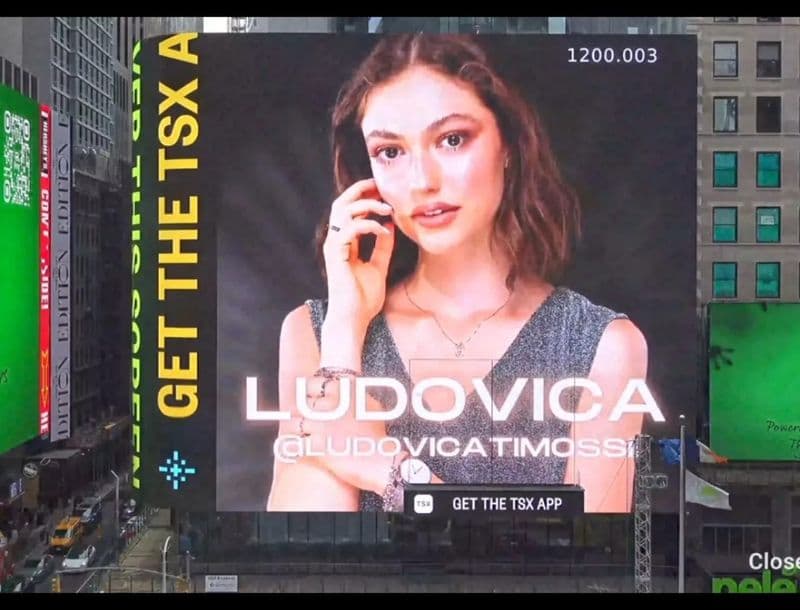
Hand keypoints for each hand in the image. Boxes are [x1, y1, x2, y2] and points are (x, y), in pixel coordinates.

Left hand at [285, 374, 393, 493]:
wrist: (382, 461)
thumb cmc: (377, 434)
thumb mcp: (370, 404)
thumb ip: (352, 393)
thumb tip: (341, 387)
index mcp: (344, 390)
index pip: (312, 383)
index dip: (308, 393)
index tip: (309, 400)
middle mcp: (331, 404)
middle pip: (303, 404)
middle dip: (302, 414)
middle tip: (306, 421)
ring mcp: (323, 424)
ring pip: (297, 423)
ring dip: (298, 430)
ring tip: (302, 436)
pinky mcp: (318, 445)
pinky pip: (298, 443)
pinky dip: (297, 447)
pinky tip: (301, 449)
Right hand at [323, 178, 394, 326]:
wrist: (354, 318)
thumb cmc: (363, 299)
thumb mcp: (379, 266)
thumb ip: (383, 247)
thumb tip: (390, 226)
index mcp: (344, 243)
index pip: (349, 211)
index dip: (364, 197)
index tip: (383, 191)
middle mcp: (336, 241)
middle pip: (341, 204)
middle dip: (360, 190)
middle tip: (381, 186)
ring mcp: (334, 247)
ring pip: (343, 211)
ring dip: (367, 205)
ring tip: (387, 209)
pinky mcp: (336, 254)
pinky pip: (349, 229)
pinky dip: (368, 225)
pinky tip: (383, 231)